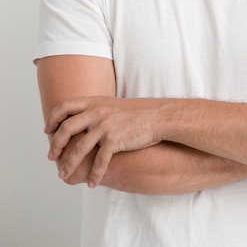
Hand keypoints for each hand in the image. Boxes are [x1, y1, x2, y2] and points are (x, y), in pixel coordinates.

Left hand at [45, 96, 162, 187]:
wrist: (159, 117)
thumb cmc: (139, 113)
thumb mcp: (114, 105)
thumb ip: (98, 110)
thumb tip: (84, 120)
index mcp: (96, 101)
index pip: (65, 106)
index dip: (53, 118)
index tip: (48, 130)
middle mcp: (98, 112)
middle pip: (66, 128)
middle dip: (55, 145)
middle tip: (51, 157)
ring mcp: (105, 126)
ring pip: (79, 149)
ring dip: (69, 164)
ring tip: (64, 175)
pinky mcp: (115, 140)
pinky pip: (99, 161)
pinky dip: (94, 174)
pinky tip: (92, 183)